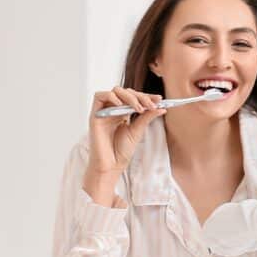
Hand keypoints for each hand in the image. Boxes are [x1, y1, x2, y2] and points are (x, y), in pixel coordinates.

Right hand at [84, 87, 164, 203]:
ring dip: (129, 96)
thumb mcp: (138, 131)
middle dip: (141, 96)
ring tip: (139, 108)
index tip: (159, 99)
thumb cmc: (122, 151)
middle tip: (151, 105)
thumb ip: (147, 117)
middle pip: (126, 92)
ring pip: (115, 91)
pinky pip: (99, 96)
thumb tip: (161, 107)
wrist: (111, 165)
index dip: (146, 96)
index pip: (134, 97)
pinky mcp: (95, 115)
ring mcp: (104, 111)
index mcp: (123, 113)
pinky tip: (121, 105)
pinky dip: (111, 97)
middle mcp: (113, 110)